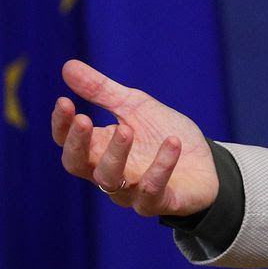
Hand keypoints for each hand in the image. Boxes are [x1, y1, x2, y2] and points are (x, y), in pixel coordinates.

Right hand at [53, 59, 219, 216]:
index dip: (62, 125)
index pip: (67, 142)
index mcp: (99, 149)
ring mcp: (132, 191)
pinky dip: (161, 167)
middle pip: (78, 165)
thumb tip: (68, 66)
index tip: (64, 101)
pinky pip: (153, 190)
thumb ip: (103, 91)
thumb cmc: (162, 135)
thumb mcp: (135, 107)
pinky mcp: (160, 202)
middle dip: (78, 143)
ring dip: (116, 154)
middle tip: (84, 119)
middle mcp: (109, 173)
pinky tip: (172, 142)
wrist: (205, 162)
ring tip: (127, 129)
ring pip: (111, 180)